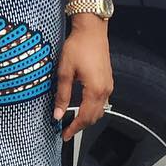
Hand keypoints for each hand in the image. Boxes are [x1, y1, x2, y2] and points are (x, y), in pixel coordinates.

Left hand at [52, 20, 112, 141]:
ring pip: (100, 110)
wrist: (92, 30)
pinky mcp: (108, 80)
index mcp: (95, 90)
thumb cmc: (78, 47)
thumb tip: (57, 114)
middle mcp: (105, 90)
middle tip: (67, 130)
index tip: (64, 135)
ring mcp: (108, 85)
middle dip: (81, 126)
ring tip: (73, 121)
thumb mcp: (64, 71)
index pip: (85, 117)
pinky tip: (83, 107)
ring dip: (88, 118)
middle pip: (94, 116)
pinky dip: (93, 109)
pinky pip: (102, 101)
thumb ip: (62, 95)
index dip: (74, 128)